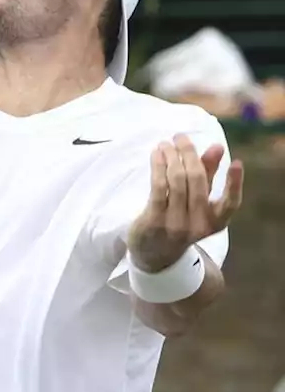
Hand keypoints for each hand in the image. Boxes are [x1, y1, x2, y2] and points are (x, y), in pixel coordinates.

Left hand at [127, 134, 243, 271]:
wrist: (153, 254)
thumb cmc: (180, 220)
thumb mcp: (196, 203)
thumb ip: (208, 176)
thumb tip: (217, 147)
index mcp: (214, 222)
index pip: (230, 204)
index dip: (235, 183)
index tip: (236, 162)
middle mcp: (197, 225)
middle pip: (197, 182)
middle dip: (189, 155)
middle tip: (181, 137)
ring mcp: (175, 224)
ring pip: (177, 182)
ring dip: (171, 157)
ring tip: (166, 143)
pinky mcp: (154, 221)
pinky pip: (158, 188)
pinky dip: (158, 167)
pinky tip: (157, 154)